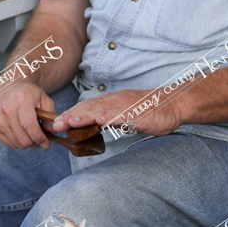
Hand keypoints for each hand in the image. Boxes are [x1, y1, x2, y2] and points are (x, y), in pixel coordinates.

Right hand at [0, 81, 54, 149]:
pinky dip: (17, 142)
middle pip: (23, 137)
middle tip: (40, 139)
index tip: (47, 144)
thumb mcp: (44, 98)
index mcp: (21, 99)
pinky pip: (8, 143)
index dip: (39, 137)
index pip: (29, 125)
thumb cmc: (29, 94)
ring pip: (16, 143)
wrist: (9, 87)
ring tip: (31, 134)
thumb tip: (52, 131)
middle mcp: (6, 109)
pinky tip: (21, 133)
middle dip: (35, 143)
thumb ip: (50, 114)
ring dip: (26, 143)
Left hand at [51, 88, 184, 137]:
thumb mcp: (126, 114)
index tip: (56, 122)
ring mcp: (126, 105)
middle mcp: (116, 100)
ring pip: (101, 109)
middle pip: (89, 107)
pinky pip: (120, 115)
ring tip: (69, 122)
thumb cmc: (150, 110)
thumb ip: (111, 118)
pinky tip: (98, 121)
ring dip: (83, 116)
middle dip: (71, 115)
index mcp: (113, 100)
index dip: (71, 113)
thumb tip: (95, 126)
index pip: (87, 106)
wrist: (173, 104)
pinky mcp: (136, 112)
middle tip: (54, 125)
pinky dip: (108, 117)